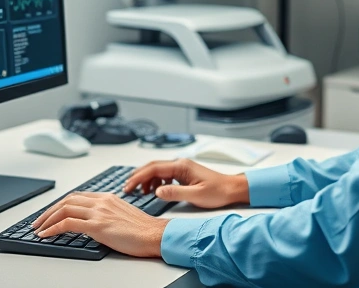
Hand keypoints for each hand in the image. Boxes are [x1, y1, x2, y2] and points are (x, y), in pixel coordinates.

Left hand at [31, 192, 166, 257]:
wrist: (155, 235)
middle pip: (67, 200)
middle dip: (49, 211)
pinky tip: (46, 234)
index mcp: (107, 197)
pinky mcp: (97, 225)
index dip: (60, 205)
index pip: (77, 196)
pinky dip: (53, 228)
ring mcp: (98, 212)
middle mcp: (101, 201)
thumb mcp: (122, 215)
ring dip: (47, 219)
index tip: (51, 213)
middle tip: (38, 221)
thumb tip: (93, 224)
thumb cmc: (143, 230)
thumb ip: (106, 214)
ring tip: (38, 228)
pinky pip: (67, 223)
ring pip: (64, 209)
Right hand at [123, 159, 248, 208]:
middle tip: (127, 188)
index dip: (138, 178)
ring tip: (140, 192)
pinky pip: (164, 175)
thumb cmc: (218, 191)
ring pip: (157, 170)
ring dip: (146, 180)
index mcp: (181, 166)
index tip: (128, 187)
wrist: (231, 189)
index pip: (153, 169)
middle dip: (138, 177)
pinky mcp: (183, 173)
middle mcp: (179, 163)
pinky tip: (155, 191)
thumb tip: (156, 191)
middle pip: (152, 167)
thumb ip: (175, 193)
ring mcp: (181, 168)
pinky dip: (155, 182)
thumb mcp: (196, 195)